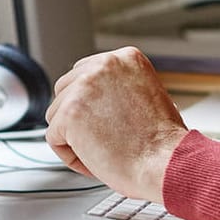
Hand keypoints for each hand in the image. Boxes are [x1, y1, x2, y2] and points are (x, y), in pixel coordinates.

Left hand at [45, 47, 188, 201]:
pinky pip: (54, 137)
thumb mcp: (146, 94)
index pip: (86, 73)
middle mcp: (104, 64)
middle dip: (78, 117)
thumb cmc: (161, 142)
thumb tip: (94, 98)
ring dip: (73, 136)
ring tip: (103, 149)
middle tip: (103, 138)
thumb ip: (118, 87)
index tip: (109, 121)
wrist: (165, 162)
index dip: (93, 104)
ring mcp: (84, 86)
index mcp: (125, 57)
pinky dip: (70, 154)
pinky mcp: (69, 112)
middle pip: (66, 89)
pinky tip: (94, 159)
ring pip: (56, 113)